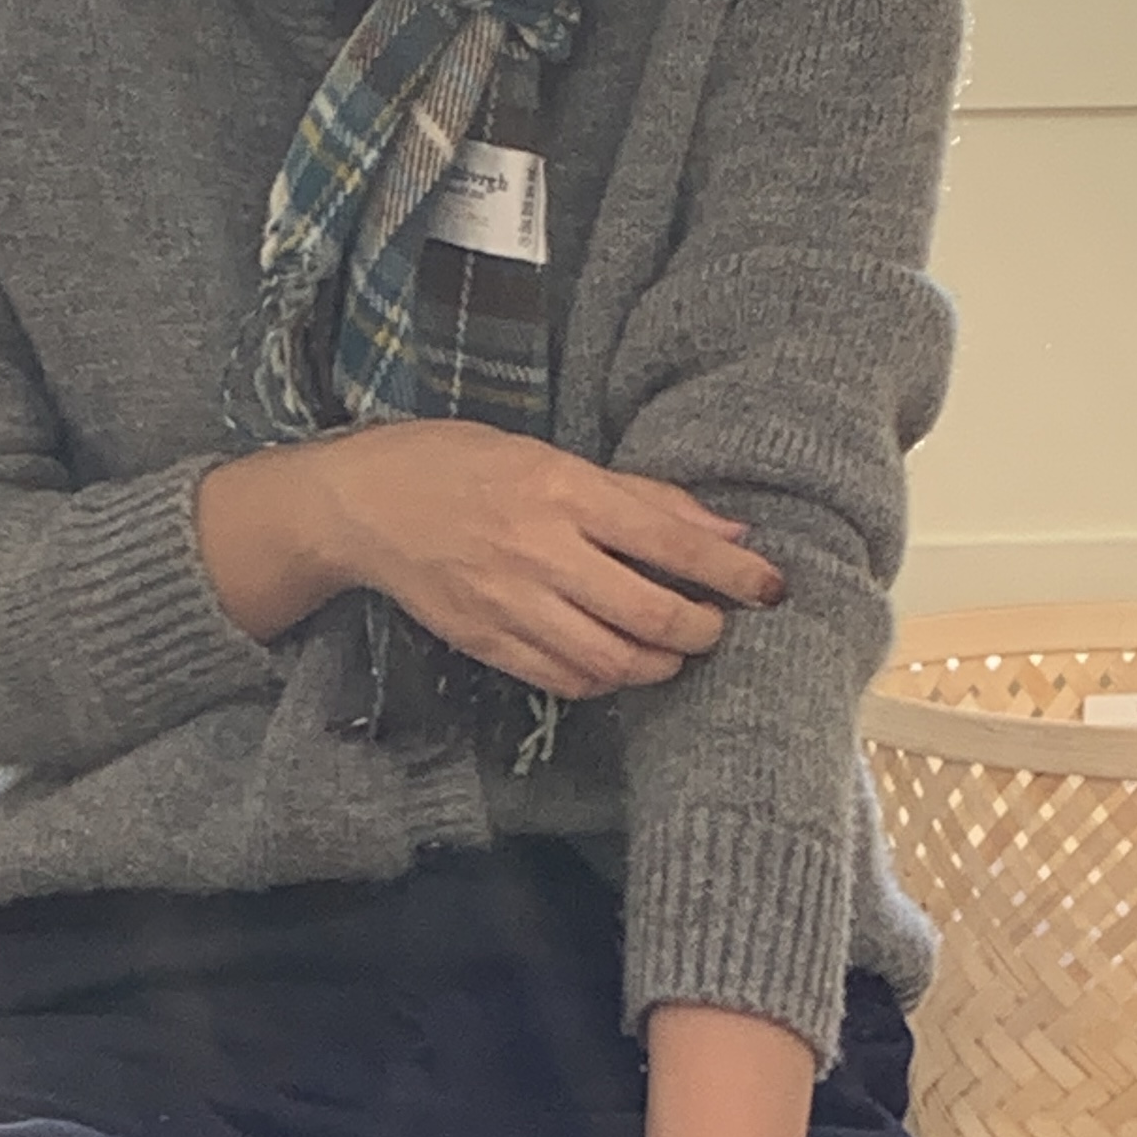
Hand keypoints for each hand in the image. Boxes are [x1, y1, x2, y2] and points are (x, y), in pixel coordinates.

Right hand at [323, 424, 787, 700]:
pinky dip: (606, 680)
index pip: (672, 542)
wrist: (365, 504)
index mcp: (564, 490)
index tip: (772, 588)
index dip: (733, 573)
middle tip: (717, 628)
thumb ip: (640, 497)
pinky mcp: (487, 643)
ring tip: (673, 652)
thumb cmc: (461, 464)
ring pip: (613, 660)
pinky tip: (617, 663)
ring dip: (658, 665)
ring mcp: (512, 604)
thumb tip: (726, 529)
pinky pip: (566, 679)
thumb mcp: (551, 457)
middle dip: (702, 631)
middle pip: (652, 615)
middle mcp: (541, 550)